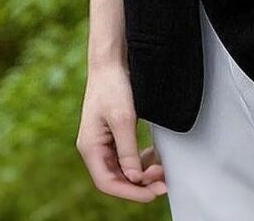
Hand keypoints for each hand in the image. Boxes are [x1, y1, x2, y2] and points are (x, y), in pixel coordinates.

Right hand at [76, 62, 167, 201]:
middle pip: (117, 178)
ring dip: (142, 173)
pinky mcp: (114, 134)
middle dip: (140, 184)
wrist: (111, 60)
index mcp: (90, 147)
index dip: (130, 192)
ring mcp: (104, 141)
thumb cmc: (112, 85)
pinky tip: (154, 159)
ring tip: (162, 171)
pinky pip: (127, 156)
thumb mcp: (123, 118)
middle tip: (163, 183)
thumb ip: (128, 151)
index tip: (152, 193)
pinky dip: (141, 161)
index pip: (108, 182)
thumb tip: (135, 179)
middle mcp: (95, 148)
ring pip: (124, 169)